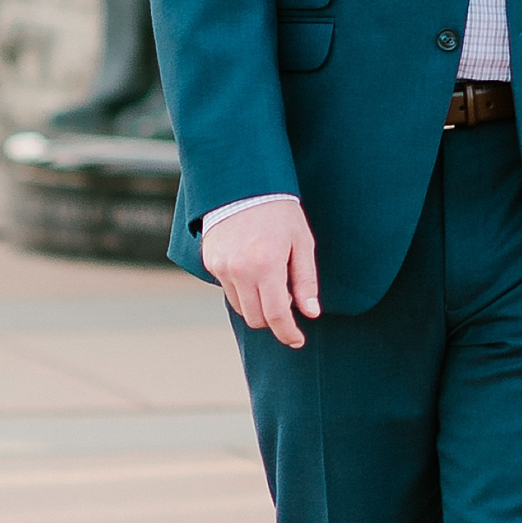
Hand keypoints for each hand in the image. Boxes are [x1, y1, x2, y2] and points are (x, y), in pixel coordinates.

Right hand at [205, 196, 319, 348]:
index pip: (276, 316)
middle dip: (273, 319)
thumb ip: (305, 281)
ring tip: (270, 279)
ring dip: (257, 304)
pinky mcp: (211, 262)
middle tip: (286, 298)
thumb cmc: (280, 212)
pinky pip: (228, 289)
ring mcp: (221, 267)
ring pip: (240, 307)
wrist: (243, 183)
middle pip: (256, 318)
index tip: (297, 340)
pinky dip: (242, 289)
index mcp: (266, 265)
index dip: (288, 333)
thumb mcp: (301, 242)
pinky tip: (253, 267)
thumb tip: (311, 313)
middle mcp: (239, 270)